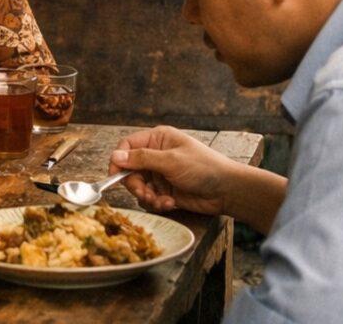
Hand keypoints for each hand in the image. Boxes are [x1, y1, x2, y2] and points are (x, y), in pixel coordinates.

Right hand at [108, 126, 230, 215]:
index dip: (119, 160)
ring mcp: (160, 174)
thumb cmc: (205, 168)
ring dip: (146, 196)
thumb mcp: (171, 161)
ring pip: (138, 186)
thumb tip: (115, 157)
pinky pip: (149, 198)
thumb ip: (141, 159)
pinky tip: (170, 203)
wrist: (228, 191)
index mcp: (158, 139)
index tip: (115, 176)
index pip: (127, 146)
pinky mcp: (164, 191)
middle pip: (129, 169)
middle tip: (143, 194)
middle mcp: (156, 155)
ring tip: (161, 201)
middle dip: (135, 184)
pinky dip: (156, 203)